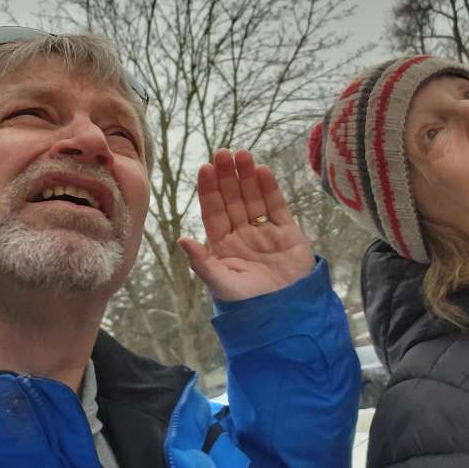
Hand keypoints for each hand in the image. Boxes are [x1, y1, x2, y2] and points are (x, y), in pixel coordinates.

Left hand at [178, 149, 313, 300]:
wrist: (286, 314)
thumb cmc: (249, 305)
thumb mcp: (220, 284)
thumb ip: (202, 261)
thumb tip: (181, 239)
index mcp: (222, 245)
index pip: (213, 211)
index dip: (209, 190)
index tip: (205, 168)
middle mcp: (242, 234)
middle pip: (232, 199)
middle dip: (227, 176)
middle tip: (223, 152)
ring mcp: (265, 232)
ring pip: (254, 198)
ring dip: (247, 177)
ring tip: (242, 155)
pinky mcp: (287, 233)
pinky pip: (277, 206)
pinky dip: (270, 189)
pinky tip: (262, 171)